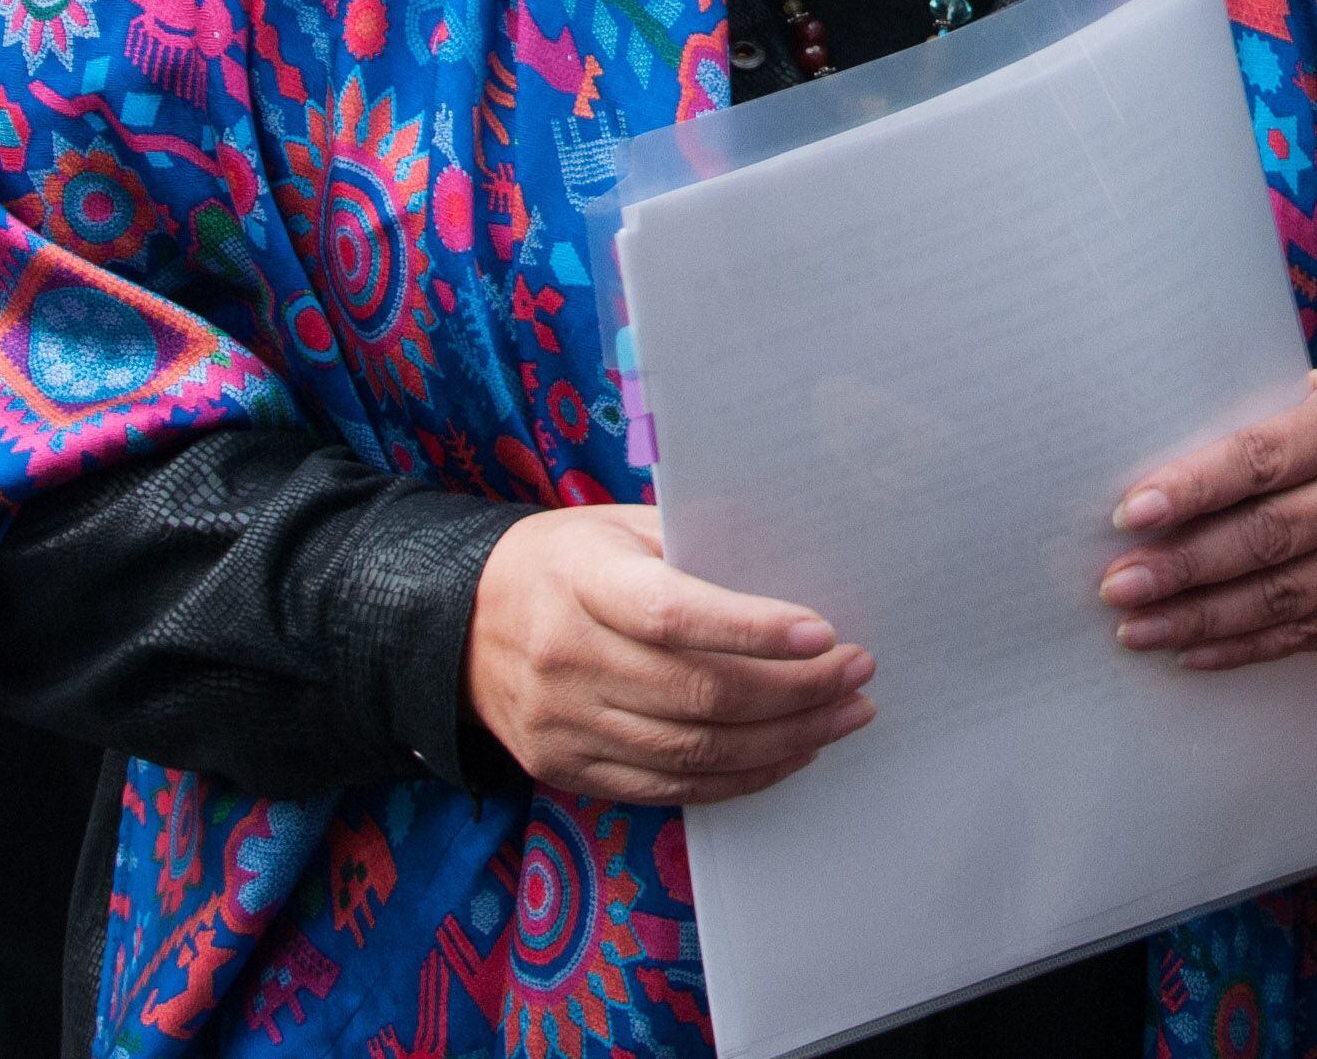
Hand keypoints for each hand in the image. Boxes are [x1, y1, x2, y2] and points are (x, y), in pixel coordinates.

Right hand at [464, 506, 874, 805]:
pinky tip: (788, 754)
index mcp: (580, 581)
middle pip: (698, 695)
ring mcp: (565, 724)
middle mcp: (568, 658)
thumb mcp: (615, 526)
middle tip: (858, 674)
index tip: (823, 632)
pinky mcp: (567, 770)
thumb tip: (789, 567)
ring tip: (843, 715)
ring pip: (693, 752)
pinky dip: (739, 778)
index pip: (673, 615)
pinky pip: (669, 789)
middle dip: (795, 691)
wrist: (459, 625)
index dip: (753, 629)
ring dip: (785, 740)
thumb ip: (692, 544)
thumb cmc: (560, 561)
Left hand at [1101, 371, 1316, 669]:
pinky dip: (1243, 647)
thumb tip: (1141, 491)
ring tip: (1138, 627)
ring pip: (1286, 596)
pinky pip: (1310, 634)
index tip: (1129, 515)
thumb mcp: (1297, 398)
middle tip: (1118, 586)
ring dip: (1202, 618)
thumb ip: (1237, 428)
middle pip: (1270, 535)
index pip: (1262, 458)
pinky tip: (1190, 651)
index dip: (1193, 489)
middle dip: (1184, 566)